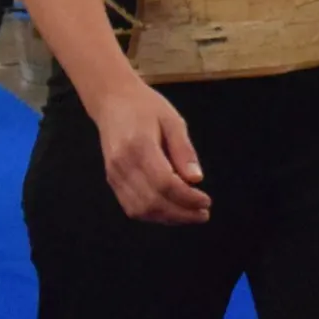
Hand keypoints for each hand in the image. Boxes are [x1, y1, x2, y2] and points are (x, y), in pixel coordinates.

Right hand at [85, 79, 210, 223]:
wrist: (112, 101)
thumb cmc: (145, 107)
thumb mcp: (172, 120)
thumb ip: (184, 150)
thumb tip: (197, 179)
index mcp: (139, 145)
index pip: (164, 183)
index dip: (187, 198)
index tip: (206, 201)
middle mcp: (122, 164)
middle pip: (152, 201)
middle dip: (181, 213)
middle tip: (203, 213)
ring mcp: (114, 174)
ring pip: (140, 210)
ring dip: (168, 218)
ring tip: (190, 214)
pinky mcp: (112, 180)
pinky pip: (131, 207)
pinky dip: (153, 214)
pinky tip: (171, 210)